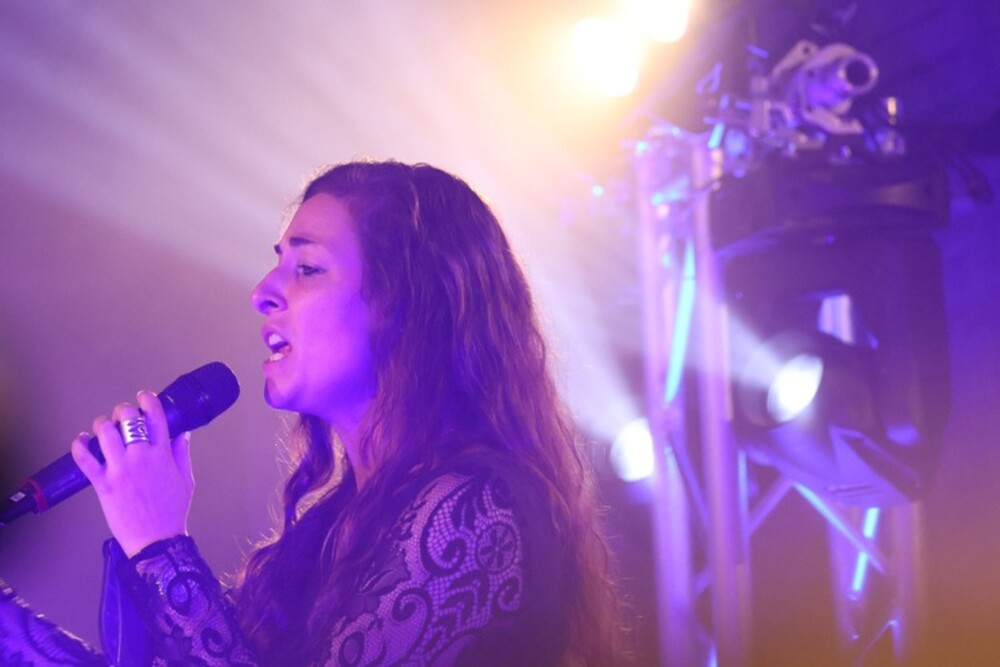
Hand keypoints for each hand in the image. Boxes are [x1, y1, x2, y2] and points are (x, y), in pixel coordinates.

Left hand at [71, 390, 194, 556]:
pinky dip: (79, 446)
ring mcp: (120, 470)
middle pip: (127, 419)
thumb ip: (182, 454)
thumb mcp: (186, 480)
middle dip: (123, 411)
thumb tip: (182, 434)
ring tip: (104, 427)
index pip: (155, 416)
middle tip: (123, 415)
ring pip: (105, 433)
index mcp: (163, 455)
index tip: (144, 397)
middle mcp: (141, 458)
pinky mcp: (103, 484)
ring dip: (102, 424)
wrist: (156, 541)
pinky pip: (85, 459)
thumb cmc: (172, 512)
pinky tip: (81, 440)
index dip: (148, 401)